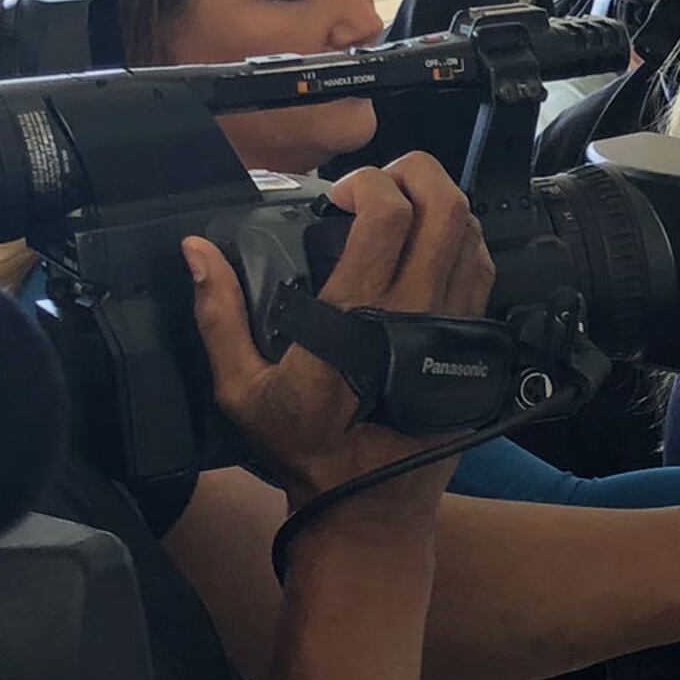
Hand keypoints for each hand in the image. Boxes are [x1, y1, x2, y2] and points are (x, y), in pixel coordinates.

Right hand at [182, 154, 495, 499]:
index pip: (389, 217)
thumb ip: (217, 315)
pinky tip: (432, 245)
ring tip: (404, 209)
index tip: (339, 193)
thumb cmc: (305, 449)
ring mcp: (454, 326)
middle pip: (446, 208)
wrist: (367, 506)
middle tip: (380, 183)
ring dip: (441, 204)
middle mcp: (418, 313)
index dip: (368, 184)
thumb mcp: (241, 390)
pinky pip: (483, 272)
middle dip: (416, 173)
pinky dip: (463, 241)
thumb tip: (195, 249)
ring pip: (473, 234)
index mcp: (360, 317)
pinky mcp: (473, 344)